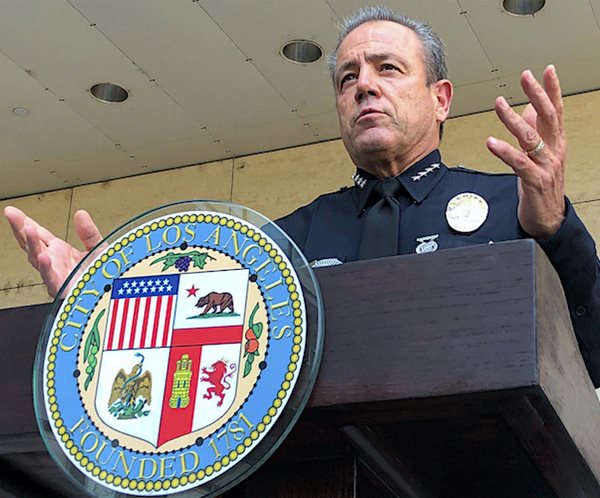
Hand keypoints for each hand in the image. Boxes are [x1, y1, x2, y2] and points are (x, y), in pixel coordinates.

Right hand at [4, 206, 102, 296]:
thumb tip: (81, 214)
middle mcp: (54, 263)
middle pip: (32, 244)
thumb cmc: (102, 276)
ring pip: (38, 259)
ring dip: (32, 244)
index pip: (39, 235)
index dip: (26, 223)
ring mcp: (56, 275)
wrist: (111, 294)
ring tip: (28, 229)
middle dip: (21, 229)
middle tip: (11, 214)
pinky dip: (46, 268)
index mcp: (60, 252)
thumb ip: (88, 232)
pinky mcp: (62, 289)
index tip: (13, 212)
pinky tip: (44, 257)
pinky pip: (51, 278)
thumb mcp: (97, 248)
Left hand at [486, 65, 565, 238]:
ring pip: (531, 137)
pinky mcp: (534, 181)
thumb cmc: (541, 186)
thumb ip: (536, 131)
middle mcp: (554, 151)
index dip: (552, 90)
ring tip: (499, 104)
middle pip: (548, 117)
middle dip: (537, 94)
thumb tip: (529, 109)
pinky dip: (504, 151)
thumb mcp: (540, 155)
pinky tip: (491, 142)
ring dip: (513, 119)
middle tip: (525, 77)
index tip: (546, 70)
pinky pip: (519, 163)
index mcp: (555, 142)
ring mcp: (545, 166)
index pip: (556, 111)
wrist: (547, 218)